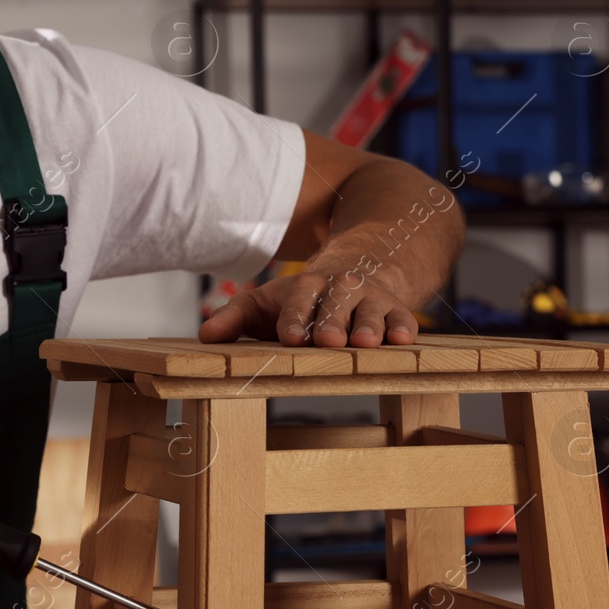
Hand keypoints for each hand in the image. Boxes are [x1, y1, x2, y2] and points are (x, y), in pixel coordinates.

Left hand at [197, 269, 418, 347]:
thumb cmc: (306, 296)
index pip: (297, 302)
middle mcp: (339, 290)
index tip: (288, 337)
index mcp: (305, 287)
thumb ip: (235, 318)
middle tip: (326, 341)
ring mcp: (371, 300)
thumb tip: (204, 337)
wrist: (362, 266)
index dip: (293, 318)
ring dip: (368, 326)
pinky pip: (403, 319)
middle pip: (335, 307)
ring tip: (364, 342)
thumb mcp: (267, 302)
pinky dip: (404, 327)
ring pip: (370, 312)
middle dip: (330, 323)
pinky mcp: (397, 311)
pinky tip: (403, 339)